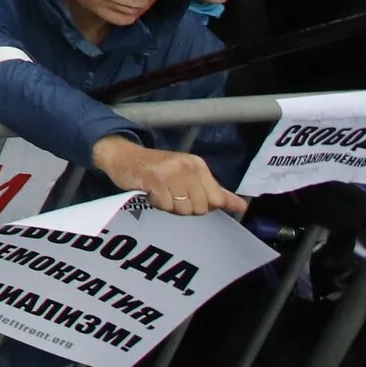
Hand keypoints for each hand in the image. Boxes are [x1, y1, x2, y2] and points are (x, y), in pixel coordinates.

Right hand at [93, 136, 245, 217]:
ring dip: (170, 206)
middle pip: (200, 208)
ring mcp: (171, 172)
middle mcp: (187, 166)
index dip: (202, 205)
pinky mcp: (154, 179)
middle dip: (184, 207)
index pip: (217, 200)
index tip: (188, 196)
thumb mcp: (190, 176)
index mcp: (199, 166)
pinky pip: (165, 206)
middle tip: (171, 194)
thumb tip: (242, 206)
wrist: (123, 157)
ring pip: (182, 209)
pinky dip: (156, 204)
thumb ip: (216, 192)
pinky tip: (150, 193)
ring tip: (161, 193)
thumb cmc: (158, 169)